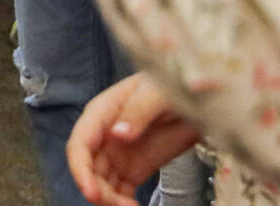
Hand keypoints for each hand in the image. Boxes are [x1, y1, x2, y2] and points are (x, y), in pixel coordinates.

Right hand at [67, 74, 200, 205]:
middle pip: (89, 169)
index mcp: (102, 112)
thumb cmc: (174, 85)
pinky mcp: (133, 169)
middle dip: (99, 191)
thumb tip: (117, 134)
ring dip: (111, 201)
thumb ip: (139, 111)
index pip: (80, 144)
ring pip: (102, 184)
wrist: (198, 98)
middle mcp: (104, 136)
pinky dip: (122, 204)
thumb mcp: (158, 93)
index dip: (80, 169)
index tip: (92, 192)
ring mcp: (118, 154)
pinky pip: (119, 191)